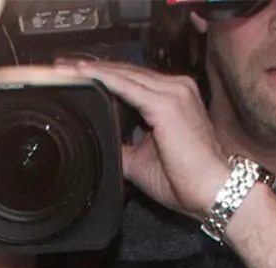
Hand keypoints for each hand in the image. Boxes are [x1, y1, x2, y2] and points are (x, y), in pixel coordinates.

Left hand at [68, 60, 231, 218]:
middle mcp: (176, 89)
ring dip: (94, 70)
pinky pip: (127, 85)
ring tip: (67, 69)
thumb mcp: (141, 160)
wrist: (211, 190)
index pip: (134, 81)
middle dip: (95, 69)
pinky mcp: (166, 103)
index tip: (79, 78)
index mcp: (173, 99)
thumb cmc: (185, 180)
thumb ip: (121, 145)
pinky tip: (84, 75)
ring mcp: (174, 92)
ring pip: (125, 74)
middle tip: (64, 68)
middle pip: (128, 72)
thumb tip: (99, 142)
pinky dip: (104, 78)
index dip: (106, 78)